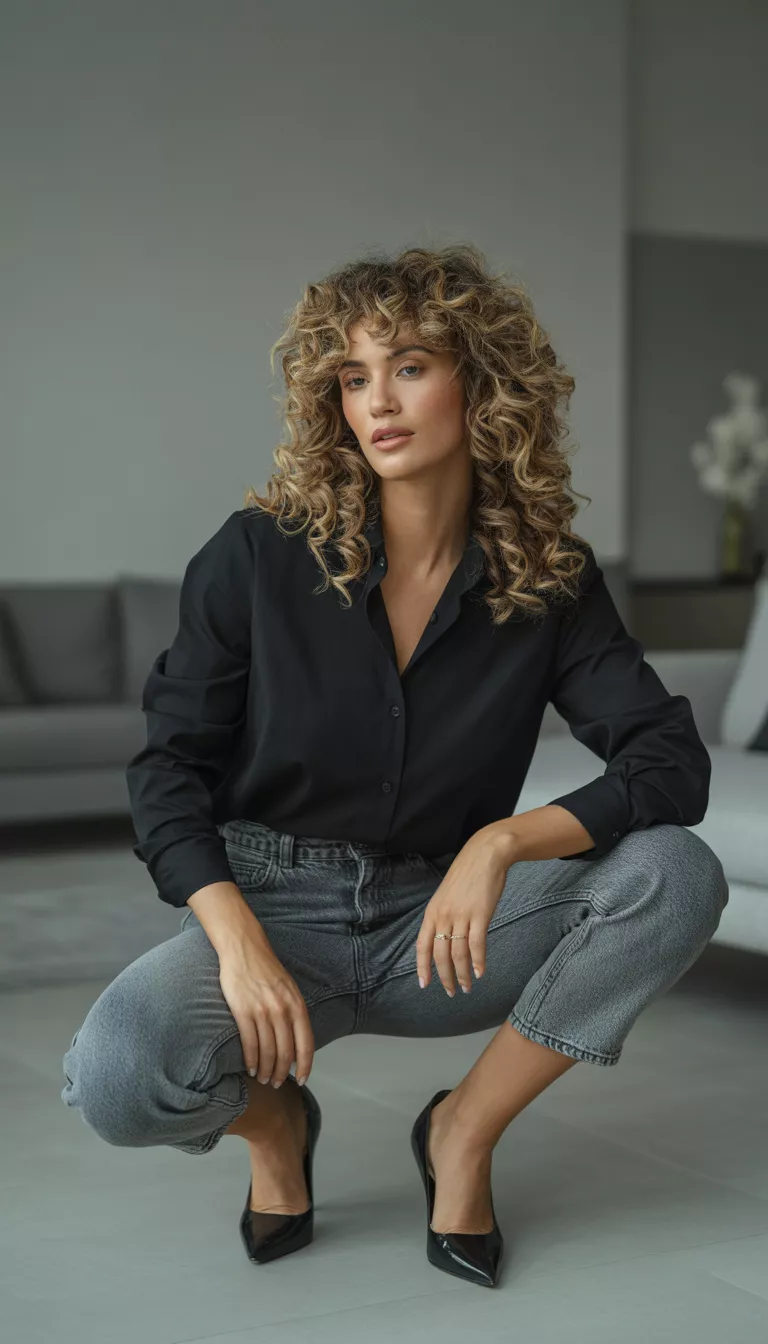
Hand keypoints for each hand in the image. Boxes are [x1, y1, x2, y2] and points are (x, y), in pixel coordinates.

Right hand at [217, 926, 314, 1087]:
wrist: (244, 949)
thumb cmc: (267, 970)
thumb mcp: (289, 989)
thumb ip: (294, 1014)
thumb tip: (297, 1042)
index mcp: (297, 1005)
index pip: (306, 1043)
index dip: (305, 1065)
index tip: (303, 1079)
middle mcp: (282, 1010)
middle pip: (285, 1052)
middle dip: (282, 1073)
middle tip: (278, 1083)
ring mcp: (262, 1011)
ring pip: (268, 1051)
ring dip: (266, 1070)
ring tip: (264, 1078)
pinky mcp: (243, 1011)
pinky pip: (250, 1043)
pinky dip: (252, 1060)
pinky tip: (251, 1068)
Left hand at [415, 827, 513, 994]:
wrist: (485, 855)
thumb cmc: (467, 875)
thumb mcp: (447, 895)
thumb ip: (444, 916)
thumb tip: (445, 939)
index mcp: (432, 912)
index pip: (422, 946)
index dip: (422, 967)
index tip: (425, 984)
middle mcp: (443, 916)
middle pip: (440, 954)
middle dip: (445, 977)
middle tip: (451, 992)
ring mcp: (461, 915)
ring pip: (458, 954)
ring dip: (462, 974)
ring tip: (467, 987)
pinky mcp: (479, 914)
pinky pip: (476, 944)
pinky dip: (478, 962)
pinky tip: (480, 972)